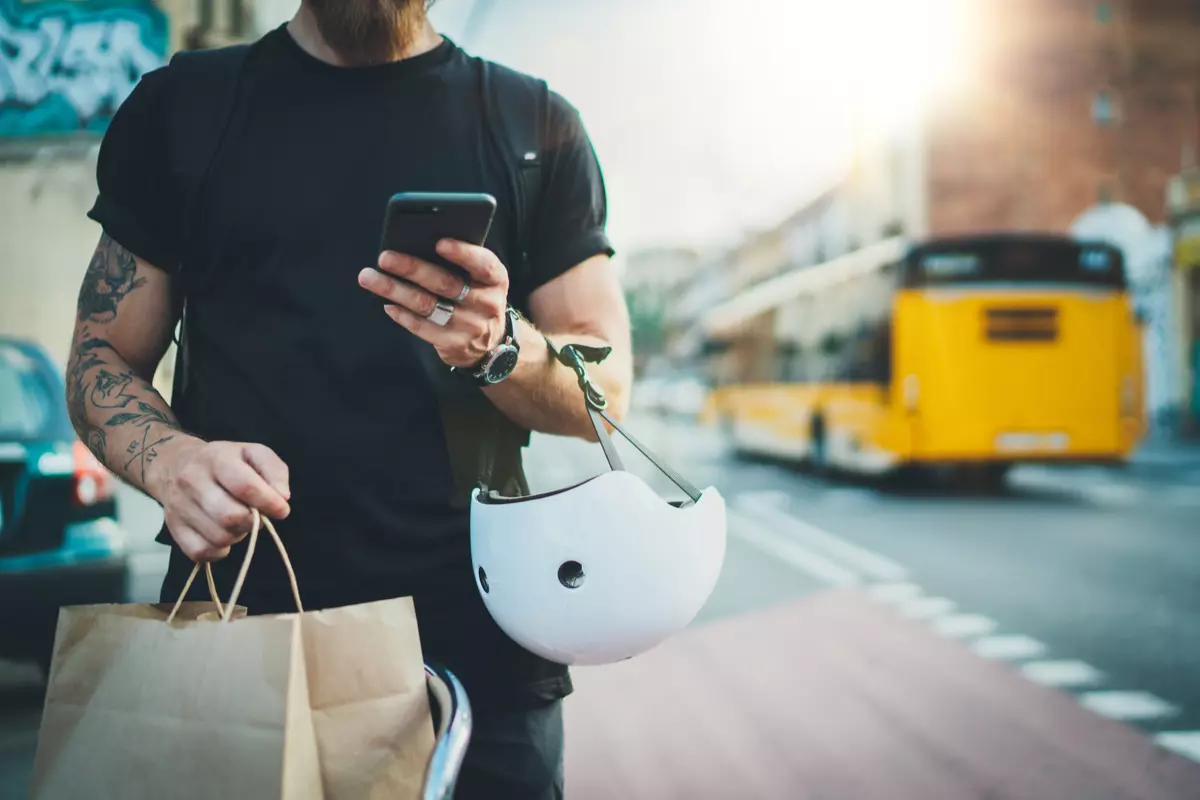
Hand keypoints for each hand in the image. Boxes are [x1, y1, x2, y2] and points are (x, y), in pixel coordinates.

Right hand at [153, 439, 291, 561]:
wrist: (176, 464)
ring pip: (218, 537)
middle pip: (230, 516)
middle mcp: (192, 481)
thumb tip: (282, 497)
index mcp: (216, 459)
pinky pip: (200, 551)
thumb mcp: (254, 453)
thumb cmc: (224, 461)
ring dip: (237, 535)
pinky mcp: (173, 527)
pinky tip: (223, 536)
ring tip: (237, 521)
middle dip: (252, 521)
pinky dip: (219, 550)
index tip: (282, 510)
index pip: (244, 486)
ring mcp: (179, 506)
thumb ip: (274, 471)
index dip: (268, 502)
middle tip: (255, 516)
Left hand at [357, 239, 508, 368]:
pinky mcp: (454, 345)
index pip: (484, 264)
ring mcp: (471, 326)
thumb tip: (418, 242)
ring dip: (395, 290)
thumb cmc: (477, 297)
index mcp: (495, 280)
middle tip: (384, 257)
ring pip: (427, 305)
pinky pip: (422, 328)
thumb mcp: (481, 279)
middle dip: (412, 268)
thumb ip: (461, 263)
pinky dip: (402, 315)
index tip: (439, 242)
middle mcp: (487, 303)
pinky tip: (387, 304)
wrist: (491, 343)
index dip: (463, 253)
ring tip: (370, 278)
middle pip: (446, 283)